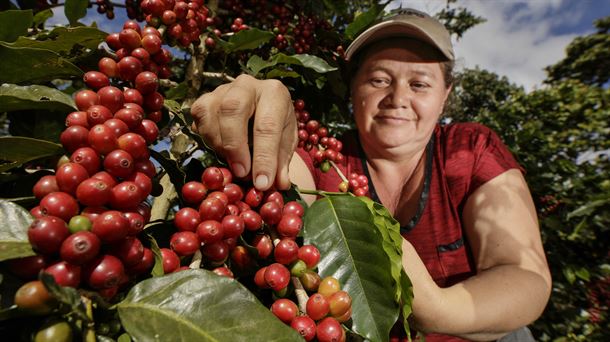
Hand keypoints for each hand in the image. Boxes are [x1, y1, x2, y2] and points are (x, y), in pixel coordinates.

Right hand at [191, 75, 297, 189]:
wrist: (261, 109)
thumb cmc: (276, 126)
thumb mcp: (285, 143)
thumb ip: (282, 163)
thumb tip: (279, 184)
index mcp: (275, 93)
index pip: (268, 125)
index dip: (264, 157)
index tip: (262, 183)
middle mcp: (247, 85)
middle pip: (233, 109)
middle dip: (235, 146)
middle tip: (241, 172)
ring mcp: (223, 89)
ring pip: (211, 114)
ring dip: (219, 145)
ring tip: (233, 161)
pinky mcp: (205, 97)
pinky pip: (198, 116)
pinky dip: (206, 136)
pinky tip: (220, 147)